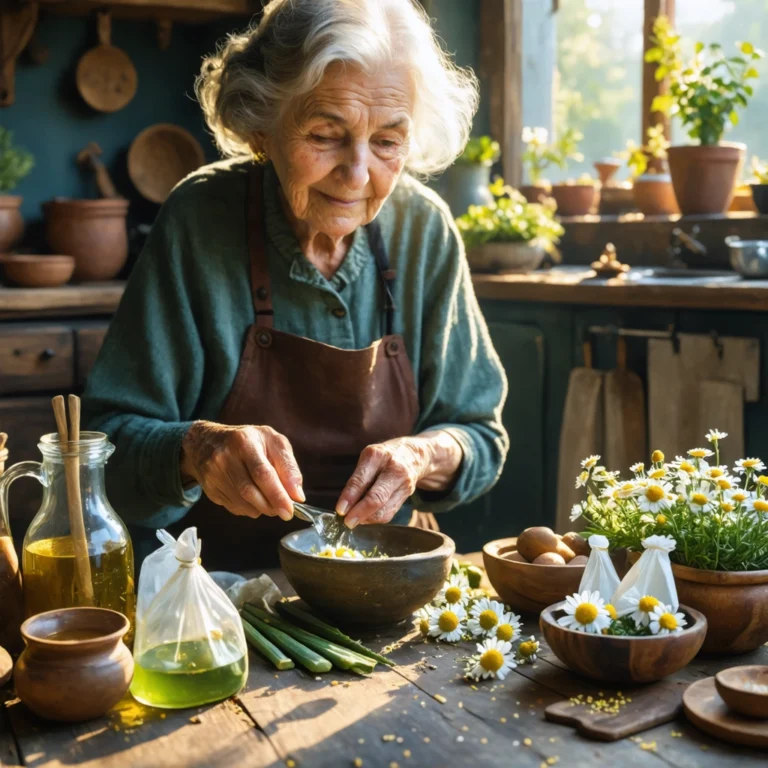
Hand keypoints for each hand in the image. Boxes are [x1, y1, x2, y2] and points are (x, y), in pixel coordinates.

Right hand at [180, 421, 303, 520]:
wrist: (206, 442)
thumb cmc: (248, 441)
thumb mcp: (273, 441)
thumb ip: (288, 466)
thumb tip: (297, 495)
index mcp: (244, 441)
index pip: (262, 473)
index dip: (277, 495)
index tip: (289, 510)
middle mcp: (225, 457)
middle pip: (250, 492)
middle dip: (271, 505)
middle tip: (284, 510)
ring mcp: (214, 474)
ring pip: (243, 503)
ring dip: (261, 508)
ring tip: (269, 500)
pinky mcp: (210, 489)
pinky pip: (234, 508)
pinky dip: (249, 508)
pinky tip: (252, 497)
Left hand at [337, 431, 462, 527]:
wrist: (412, 454)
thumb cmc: (383, 458)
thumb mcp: (368, 459)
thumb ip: (358, 480)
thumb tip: (345, 507)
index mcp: (377, 456)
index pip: (361, 480)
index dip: (349, 497)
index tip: (340, 510)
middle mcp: (392, 469)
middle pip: (376, 498)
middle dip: (360, 513)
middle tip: (347, 522)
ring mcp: (403, 482)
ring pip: (384, 510)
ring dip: (367, 519)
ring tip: (356, 519)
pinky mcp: (407, 494)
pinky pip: (390, 512)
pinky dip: (376, 518)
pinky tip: (368, 516)